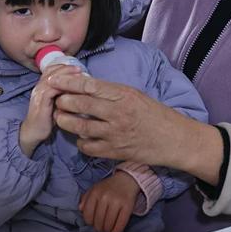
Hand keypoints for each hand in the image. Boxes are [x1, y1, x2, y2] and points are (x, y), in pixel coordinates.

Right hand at [18, 64, 79, 156]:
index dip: (63, 67)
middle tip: (79, 68)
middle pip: (51, 71)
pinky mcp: (40, 102)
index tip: (77, 67)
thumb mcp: (56, 103)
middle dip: (66, 68)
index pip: (50, 70)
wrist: (33, 133)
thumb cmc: (47, 119)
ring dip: (65, 75)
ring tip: (78, 74)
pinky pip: (51, 90)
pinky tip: (72, 87)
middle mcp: (38, 87)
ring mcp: (38, 94)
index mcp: (41, 86)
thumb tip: (79, 88)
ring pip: (51, 78)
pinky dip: (62, 86)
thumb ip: (62, 94)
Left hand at [48, 73, 223, 183]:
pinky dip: (80, 141)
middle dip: (62, 101)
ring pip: (79, 126)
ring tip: (60, 117)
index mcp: (123, 95)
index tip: (55, 80)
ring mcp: (115, 134)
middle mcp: (117, 113)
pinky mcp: (114, 151)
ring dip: (65, 121)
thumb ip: (112, 92)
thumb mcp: (136, 95)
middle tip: (56, 99)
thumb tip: (86, 87)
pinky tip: (80, 136)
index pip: (89, 85)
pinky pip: (88, 147)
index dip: (68, 82)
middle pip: (80, 104)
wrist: (174, 139)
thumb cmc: (156, 115)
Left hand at [79, 171, 139, 231]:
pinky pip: (120, 223)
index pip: (87, 215)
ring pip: (108, 224)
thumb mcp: (95, 188)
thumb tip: (80, 209)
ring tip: (108, 230)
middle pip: (98, 221)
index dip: (90, 222)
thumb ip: (85, 198)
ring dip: (107, 230)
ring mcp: (116, 201)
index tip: (93, 223)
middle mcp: (105, 197)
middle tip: (101, 229)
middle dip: (99, 228)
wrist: (126, 179)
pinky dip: (117, 231)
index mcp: (95, 193)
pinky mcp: (127, 206)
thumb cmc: (109, 187)